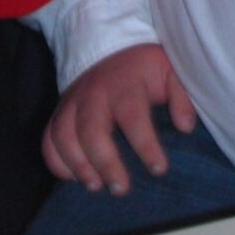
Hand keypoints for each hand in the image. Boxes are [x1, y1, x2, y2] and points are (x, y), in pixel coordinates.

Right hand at [43, 42, 196, 195]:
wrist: (109, 45)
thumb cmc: (144, 67)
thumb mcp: (169, 70)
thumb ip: (181, 96)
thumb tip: (185, 127)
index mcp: (125, 84)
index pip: (132, 116)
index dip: (145, 144)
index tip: (159, 169)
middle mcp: (93, 94)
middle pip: (92, 130)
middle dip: (105, 162)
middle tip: (121, 188)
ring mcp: (72, 102)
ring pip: (64, 134)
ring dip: (76, 163)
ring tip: (94, 187)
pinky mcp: (60, 111)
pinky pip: (48, 137)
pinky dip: (55, 159)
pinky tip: (71, 178)